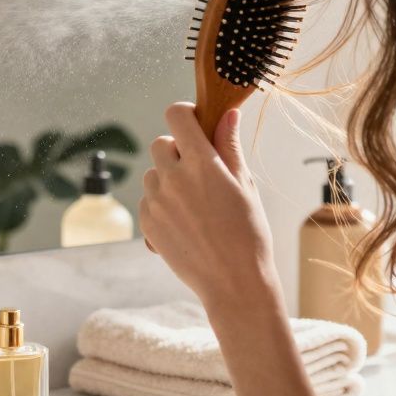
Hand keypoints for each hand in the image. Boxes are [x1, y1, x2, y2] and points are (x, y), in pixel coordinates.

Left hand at [139, 102, 279, 309]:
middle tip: (199, 170)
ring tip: (195, 203)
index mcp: (201, 163)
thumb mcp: (245, 185)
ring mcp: (156, 201)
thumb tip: (227, 113)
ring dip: (168, 178)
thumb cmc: (248, 233)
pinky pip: (147, 199)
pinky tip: (186, 222)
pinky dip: (161, 204)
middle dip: (177, 150)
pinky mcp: (147, 223)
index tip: (195, 124)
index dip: (185, 114)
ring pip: (153, 173)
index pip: (176, 115)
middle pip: (160, 143)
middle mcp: (172, 178)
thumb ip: (229, 146)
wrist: (233, 282)